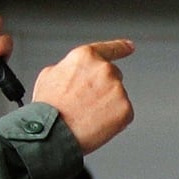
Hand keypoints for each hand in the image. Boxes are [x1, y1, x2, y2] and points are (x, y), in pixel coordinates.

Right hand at [33, 40, 136, 154]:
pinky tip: (97, 123)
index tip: (129, 46)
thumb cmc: (49, 107)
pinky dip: (113, 119)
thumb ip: (69, 67)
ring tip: (87, 114)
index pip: (110, 48)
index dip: (121, 47)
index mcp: (85, 57)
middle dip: (103, 87)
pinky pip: (123, 113)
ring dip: (107, 104)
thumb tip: (75, 72)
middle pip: (113, 76)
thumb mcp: (49, 75)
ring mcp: (117, 89)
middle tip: (86, 102)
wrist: (54, 132)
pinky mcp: (125, 109)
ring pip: (117, 96)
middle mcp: (104, 70)